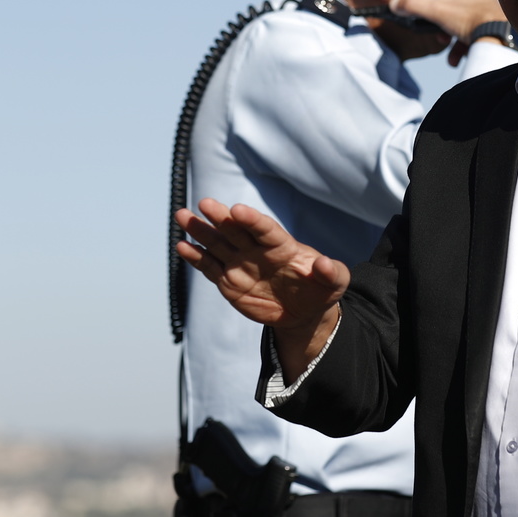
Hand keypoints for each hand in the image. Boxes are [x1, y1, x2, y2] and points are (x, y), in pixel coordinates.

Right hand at [176, 198, 347, 364]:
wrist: (302, 312)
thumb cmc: (320, 291)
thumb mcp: (335, 284)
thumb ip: (332, 273)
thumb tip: (324, 263)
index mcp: (282, 246)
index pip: (265, 229)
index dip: (252, 220)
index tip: (237, 210)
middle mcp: (257, 250)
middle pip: (236, 230)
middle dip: (221, 217)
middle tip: (205, 203)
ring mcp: (241, 263)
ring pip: (217, 243)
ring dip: (200, 230)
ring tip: (182, 215)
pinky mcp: (228, 281)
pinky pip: (209, 267)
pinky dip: (195, 257)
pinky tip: (182, 246)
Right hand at [390, 0, 506, 51]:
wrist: (499, 36)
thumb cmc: (468, 19)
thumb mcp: (435, 11)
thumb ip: (413, 6)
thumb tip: (394, 3)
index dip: (435, 10)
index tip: (431, 22)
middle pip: (455, 14)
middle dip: (445, 30)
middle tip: (441, 40)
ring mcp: (490, 12)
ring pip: (466, 28)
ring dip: (456, 44)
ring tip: (452, 58)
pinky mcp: (497, 28)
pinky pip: (479, 37)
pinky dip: (467, 48)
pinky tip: (461, 59)